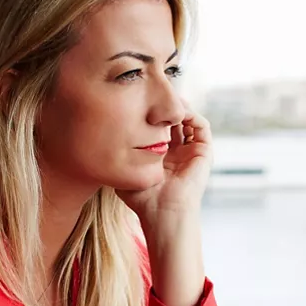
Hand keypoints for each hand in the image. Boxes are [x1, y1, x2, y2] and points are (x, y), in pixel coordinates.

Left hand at [119, 99, 211, 220]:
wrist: (163, 213)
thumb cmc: (142, 199)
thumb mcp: (125, 170)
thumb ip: (118, 156)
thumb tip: (101, 138)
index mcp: (161, 156)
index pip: (157, 127)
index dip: (150, 113)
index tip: (138, 102)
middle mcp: (178, 152)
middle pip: (173, 120)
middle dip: (164, 106)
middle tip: (152, 93)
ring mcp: (192, 152)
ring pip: (188, 120)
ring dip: (178, 107)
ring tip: (166, 99)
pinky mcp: (204, 153)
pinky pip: (201, 126)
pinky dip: (191, 114)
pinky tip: (176, 112)